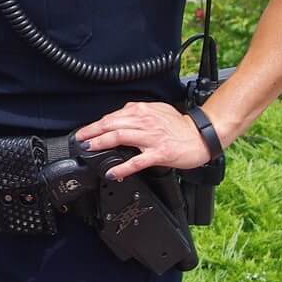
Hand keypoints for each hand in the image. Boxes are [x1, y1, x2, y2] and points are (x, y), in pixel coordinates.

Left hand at [75, 100, 210, 178]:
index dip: (96, 124)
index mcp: (143, 111)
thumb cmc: (180, 126)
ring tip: (89, 149)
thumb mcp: (157, 111)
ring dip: (101, 143)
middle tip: (80, 139)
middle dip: (92, 132)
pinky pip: (136, 161)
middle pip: (111, 125)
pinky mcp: (159, 153)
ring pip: (120, 137)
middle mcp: (145, 122)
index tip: (85, 131)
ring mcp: (152, 138)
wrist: (202, 136)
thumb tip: (120, 117)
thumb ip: (138, 113)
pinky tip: (112, 171)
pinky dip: (122, 166)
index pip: (113, 116)